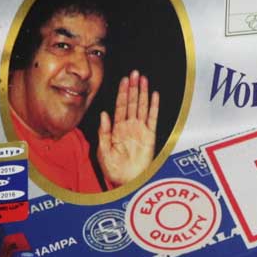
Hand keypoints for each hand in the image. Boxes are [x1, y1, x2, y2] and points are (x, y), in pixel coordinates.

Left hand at [97, 70, 159, 187]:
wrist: (125, 182)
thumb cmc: (112, 169)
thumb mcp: (102, 150)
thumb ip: (104, 131)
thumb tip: (104, 113)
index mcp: (117, 129)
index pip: (120, 106)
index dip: (122, 92)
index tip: (123, 80)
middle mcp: (129, 127)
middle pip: (132, 103)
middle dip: (133, 88)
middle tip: (134, 73)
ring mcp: (140, 130)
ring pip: (142, 107)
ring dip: (143, 93)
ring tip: (143, 79)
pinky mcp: (150, 136)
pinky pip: (152, 119)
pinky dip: (154, 107)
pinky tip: (154, 95)